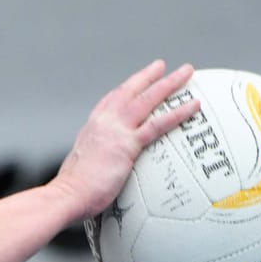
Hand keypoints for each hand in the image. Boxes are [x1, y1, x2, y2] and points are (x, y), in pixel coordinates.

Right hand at [52, 60, 199, 219]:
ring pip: (147, 99)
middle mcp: (103, 123)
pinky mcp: (127, 144)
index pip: (109, 101)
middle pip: (129, 91)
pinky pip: (158, 125)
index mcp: (91, 129)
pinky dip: (178, 113)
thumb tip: (101, 173)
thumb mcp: (81, 169)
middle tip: (161, 66)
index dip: (123, 90)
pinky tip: (194, 106)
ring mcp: (115, 131)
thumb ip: (94, 164)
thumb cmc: (72, 192)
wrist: (67, 195)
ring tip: (186, 72)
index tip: (134, 82)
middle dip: (147, 76)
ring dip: (168, 83)